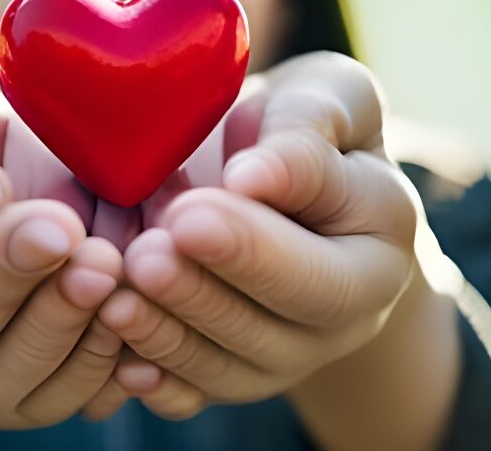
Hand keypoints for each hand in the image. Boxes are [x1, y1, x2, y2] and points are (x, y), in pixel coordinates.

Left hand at [88, 52, 419, 420]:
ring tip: (113, 296)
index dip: (254, 249)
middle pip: (271, 331)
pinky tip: (114, 353)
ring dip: (165, 336)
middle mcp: (338, 324)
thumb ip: (305, 128)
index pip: (321, 272)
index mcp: (377, 258)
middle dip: (201, 294)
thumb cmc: (307, 124)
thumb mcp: (328, 99)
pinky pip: (191, 390)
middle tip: (144, 256)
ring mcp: (283, 355)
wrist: (281, 173)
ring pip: (225, 368)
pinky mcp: (229, 369)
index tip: (190, 212)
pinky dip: (152, 377)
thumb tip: (257, 178)